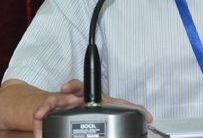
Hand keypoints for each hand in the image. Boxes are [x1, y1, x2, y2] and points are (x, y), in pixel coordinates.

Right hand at [32, 79, 152, 137]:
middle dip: (59, 93)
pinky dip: (40, 126)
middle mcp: (71, 99)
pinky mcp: (50, 117)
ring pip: (51, 104)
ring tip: (39, 116)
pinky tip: (40, 134)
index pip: (82, 86)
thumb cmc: (87, 107)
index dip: (74, 85)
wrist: (68, 112)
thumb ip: (127, 110)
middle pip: (64, 93)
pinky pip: (43, 120)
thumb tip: (148, 116)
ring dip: (45, 109)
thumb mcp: (108, 108)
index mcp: (85, 95)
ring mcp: (60, 107)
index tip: (67, 87)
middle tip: (60, 95)